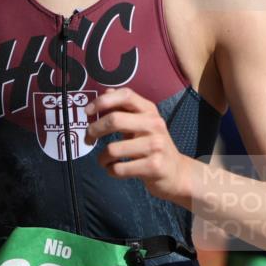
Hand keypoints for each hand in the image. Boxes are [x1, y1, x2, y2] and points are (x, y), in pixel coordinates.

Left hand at [84, 88, 189, 202]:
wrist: (177, 172)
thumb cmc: (153, 146)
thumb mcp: (143, 123)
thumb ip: (125, 108)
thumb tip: (106, 93)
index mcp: (149, 110)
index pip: (125, 95)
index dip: (102, 101)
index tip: (88, 112)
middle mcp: (154, 124)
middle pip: (115, 120)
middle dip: (94, 130)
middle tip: (88, 138)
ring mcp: (156, 146)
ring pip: (113, 149)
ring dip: (102, 157)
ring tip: (105, 160)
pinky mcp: (153, 166)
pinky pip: (119, 168)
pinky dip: (110, 170)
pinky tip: (115, 169)